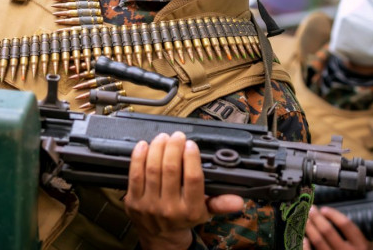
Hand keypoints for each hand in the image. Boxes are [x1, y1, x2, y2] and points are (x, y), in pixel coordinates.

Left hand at [124, 132, 244, 249]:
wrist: (160, 237)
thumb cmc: (184, 219)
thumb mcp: (205, 213)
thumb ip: (221, 204)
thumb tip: (239, 200)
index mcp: (191, 211)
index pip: (193, 179)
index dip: (191, 157)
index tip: (191, 144)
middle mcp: (170, 209)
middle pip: (170, 169)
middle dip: (173, 147)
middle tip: (177, 136)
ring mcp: (149, 205)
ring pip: (152, 169)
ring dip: (157, 148)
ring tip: (163, 137)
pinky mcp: (133, 201)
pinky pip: (134, 174)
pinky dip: (138, 157)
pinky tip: (144, 145)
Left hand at [303, 205, 372, 249]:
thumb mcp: (369, 244)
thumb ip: (363, 232)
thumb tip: (355, 212)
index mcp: (361, 245)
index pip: (346, 225)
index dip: (333, 214)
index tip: (325, 209)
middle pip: (328, 231)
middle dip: (317, 217)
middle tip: (310, 209)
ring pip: (318, 241)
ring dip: (309, 227)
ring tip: (305, 219)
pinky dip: (305, 245)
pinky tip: (303, 237)